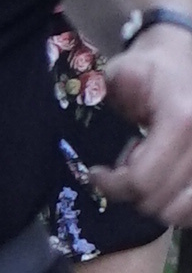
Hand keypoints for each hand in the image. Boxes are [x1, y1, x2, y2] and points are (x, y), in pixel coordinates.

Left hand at [98, 20, 191, 225]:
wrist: (182, 60)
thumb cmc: (149, 68)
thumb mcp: (120, 76)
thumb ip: (101, 103)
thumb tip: (89, 138)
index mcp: (182, 120)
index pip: (143, 180)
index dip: (112, 185)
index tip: (95, 174)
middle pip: (161, 201)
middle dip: (132, 192)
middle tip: (121, 169)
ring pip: (183, 212)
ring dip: (157, 202)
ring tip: (144, 175)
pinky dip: (179, 207)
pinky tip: (164, 185)